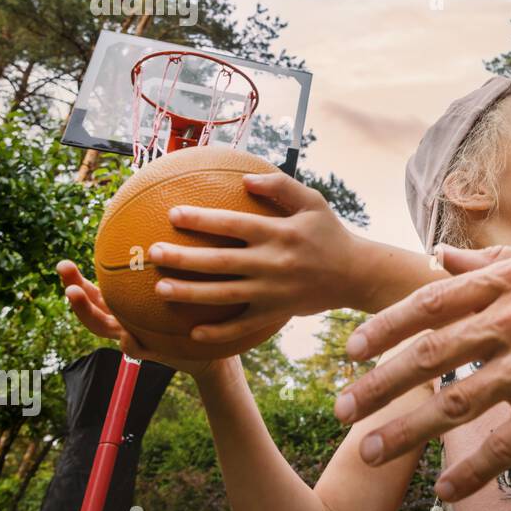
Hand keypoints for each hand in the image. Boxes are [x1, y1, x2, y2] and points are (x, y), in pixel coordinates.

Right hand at [56, 260, 225, 379]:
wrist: (204, 342)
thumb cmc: (184, 305)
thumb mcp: (168, 279)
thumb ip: (155, 260)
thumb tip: (156, 216)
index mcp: (120, 304)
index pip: (90, 290)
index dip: (73, 280)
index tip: (61, 265)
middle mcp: (122, 320)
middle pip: (90, 310)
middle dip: (76, 298)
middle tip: (67, 286)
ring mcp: (133, 336)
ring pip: (104, 329)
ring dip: (90, 316)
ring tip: (87, 305)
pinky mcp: (151, 351)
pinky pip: (137, 349)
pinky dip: (129, 344)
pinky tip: (127, 334)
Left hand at [143, 172, 358, 344]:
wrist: (356, 274)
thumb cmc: (330, 233)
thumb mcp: (313, 202)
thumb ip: (281, 186)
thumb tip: (245, 178)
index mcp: (278, 233)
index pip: (233, 224)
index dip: (202, 219)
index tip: (173, 214)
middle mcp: (272, 263)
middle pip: (220, 262)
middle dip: (183, 258)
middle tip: (153, 252)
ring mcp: (273, 291)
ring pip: (224, 294)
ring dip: (190, 293)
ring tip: (161, 287)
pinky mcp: (276, 312)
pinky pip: (243, 325)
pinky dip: (219, 332)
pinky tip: (193, 332)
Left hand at [335, 242, 510, 500]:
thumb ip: (493, 261)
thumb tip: (442, 256)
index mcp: (510, 280)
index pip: (431, 302)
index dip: (385, 327)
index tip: (350, 349)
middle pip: (431, 354)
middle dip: (378, 383)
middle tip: (340, 408)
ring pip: (460, 401)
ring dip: (409, 428)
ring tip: (371, 449)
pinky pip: (509, 440)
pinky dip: (474, 467)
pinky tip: (445, 487)